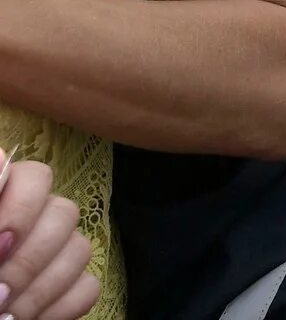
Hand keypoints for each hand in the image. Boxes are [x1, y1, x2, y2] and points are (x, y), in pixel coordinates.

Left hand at [0, 158, 99, 319]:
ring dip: (41, 288)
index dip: (19, 203)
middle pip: (62, 210)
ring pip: (78, 248)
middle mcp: (27, 214)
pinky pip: (87, 286)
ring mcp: (56, 248)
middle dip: (29, 258)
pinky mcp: (71, 284)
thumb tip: (4, 242)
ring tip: (6, 315)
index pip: (19, 169)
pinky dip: (59, 307)